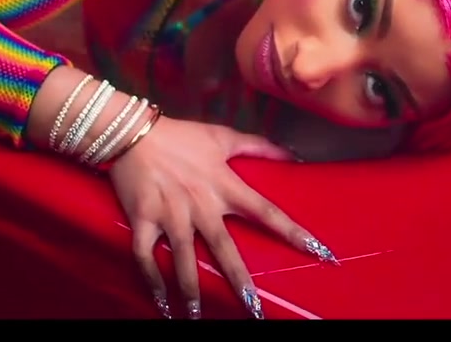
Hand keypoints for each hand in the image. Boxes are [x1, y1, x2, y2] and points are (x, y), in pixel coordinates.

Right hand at [109, 115, 337, 318]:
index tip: (318, 252)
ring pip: (184, 259)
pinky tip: (161, 303)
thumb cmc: (181, 135)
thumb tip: (294, 154)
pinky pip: (146, 257)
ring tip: (197, 317)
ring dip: (191, 289)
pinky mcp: (143, 221)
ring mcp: (170, 215)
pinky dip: (153, 281)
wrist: (132, 132)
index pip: (267, 212)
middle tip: (254, 310)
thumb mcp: (222, 137)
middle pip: (224, 248)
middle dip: (239, 280)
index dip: (293, 232)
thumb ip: (259, 146)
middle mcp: (200, 205)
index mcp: (224, 185)